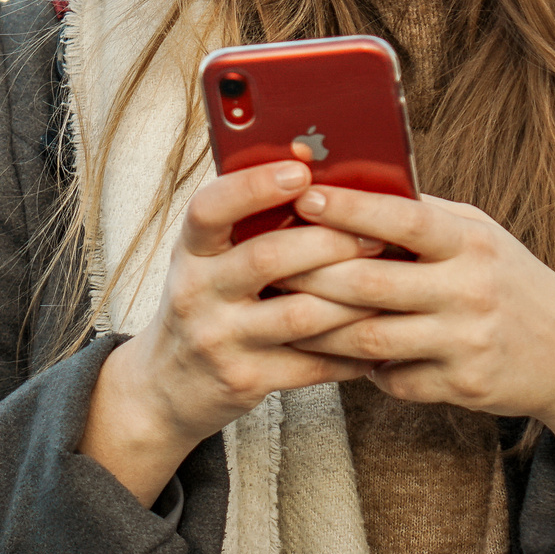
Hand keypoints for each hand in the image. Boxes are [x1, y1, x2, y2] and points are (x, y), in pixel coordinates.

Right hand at [77, 161, 382, 504]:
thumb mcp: (207, 260)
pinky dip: (351, 350)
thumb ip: (247, 225)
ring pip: (300, 314)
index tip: (302, 170)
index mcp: (189, 250)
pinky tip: (375, 334)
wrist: (166, 384)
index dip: (254, 185)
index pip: (210, 208)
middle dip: (330, 242)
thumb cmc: (206, 302)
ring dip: (352, 299)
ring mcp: (218, 339)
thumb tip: (315, 170)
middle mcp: (196, 291)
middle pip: (268, 258)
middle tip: (375, 234)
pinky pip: (311, 363)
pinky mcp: (244, 379)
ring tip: (388, 283)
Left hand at [281, 187, 554, 492]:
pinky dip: (361, 369)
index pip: (404, 218)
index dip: (351, 207)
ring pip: (370, 337)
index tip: (304, 195)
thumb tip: (353, 185)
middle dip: (311, 274)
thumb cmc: (511, 282)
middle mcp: (471, 289)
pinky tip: (337, 357)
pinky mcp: (461, 385)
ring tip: (282, 314)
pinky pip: (392, 378)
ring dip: (320, 329)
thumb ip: (425, 217)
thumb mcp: (481, 236)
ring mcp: (466, 340)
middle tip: (266, 265)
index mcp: (472, 242)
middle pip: (371, 283)